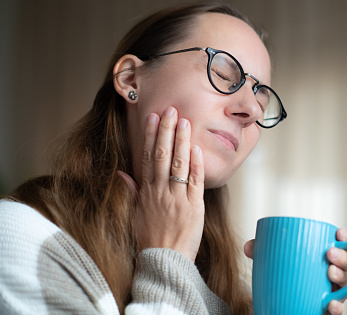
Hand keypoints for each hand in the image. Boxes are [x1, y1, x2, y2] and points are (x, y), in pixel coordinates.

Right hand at [118, 106, 204, 261]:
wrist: (165, 261)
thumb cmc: (150, 239)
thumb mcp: (135, 214)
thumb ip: (132, 192)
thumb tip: (123, 174)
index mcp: (147, 192)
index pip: (148, 158)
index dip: (151, 136)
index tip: (153, 118)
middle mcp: (161, 191)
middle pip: (163, 155)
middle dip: (167, 131)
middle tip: (171, 110)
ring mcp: (178, 198)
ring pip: (180, 164)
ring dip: (182, 141)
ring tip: (185, 121)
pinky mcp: (195, 206)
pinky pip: (196, 181)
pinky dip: (196, 164)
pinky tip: (197, 148)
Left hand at [243, 228, 346, 314]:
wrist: (282, 307)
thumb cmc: (284, 278)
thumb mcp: (274, 264)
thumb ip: (263, 253)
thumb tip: (249, 247)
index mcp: (324, 258)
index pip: (341, 245)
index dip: (345, 237)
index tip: (338, 232)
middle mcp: (333, 275)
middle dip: (342, 257)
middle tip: (329, 253)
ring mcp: (333, 292)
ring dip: (342, 277)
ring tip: (330, 272)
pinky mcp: (329, 310)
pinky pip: (338, 309)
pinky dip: (337, 307)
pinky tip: (331, 304)